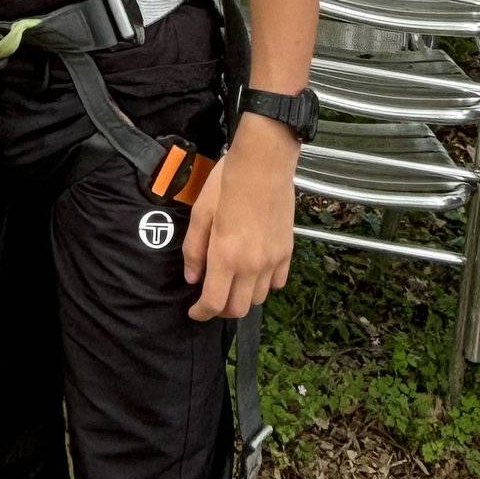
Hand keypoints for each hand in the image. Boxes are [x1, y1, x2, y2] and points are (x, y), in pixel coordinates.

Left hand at [182, 118, 297, 320]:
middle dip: (221, 310)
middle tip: (210, 298)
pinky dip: (264, 285)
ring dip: (243, 297)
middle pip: (238, 309)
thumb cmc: (226, 183)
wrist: (263, 164)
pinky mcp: (287, 252)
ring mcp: (272, 260)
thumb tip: (192, 278)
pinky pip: (277, 283)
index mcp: (226, 256)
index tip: (194, 312)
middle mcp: (251, 265)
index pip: (214, 302)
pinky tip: (254, 271)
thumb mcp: (200, 213)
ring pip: (258, 299)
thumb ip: (194, 249)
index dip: (201, 313)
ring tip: (232, 282)